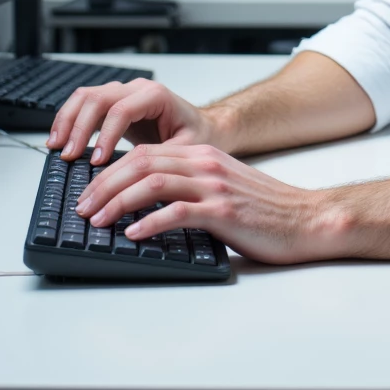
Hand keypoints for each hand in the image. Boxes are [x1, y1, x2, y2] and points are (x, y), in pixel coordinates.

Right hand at [47, 78, 211, 165]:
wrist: (205, 127)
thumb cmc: (199, 137)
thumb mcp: (187, 150)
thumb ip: (161, 161)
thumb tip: (136, 182)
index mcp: (156, 96)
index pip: (121, 110)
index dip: (105, 135)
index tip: (96, 161)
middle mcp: (137, 89)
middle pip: (98, 97)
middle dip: (79, 127)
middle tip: (68, 155)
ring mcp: (123, 93)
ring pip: (86, 96)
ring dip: (68, 120)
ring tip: (56, 147)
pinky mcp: (114, 103)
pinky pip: (85, 104)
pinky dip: (69, 120)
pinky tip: (59, 140)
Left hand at [74, 141, 335, 264]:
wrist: (307, 219)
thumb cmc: (266, 211)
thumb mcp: (224, 189)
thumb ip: (190, 189)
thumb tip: (147, 207)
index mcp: (203, 156)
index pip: (145, 154)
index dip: (111, 172)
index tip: (89, 191)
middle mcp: (206, 165)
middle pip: (142, 164)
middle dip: (104, 185)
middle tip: (83, 207)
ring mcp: (215, 186)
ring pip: (153, 183)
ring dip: (118, 202)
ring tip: (97, 220)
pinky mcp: (223, 211)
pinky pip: (178, 212)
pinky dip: (150, 222)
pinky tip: (133, 234)